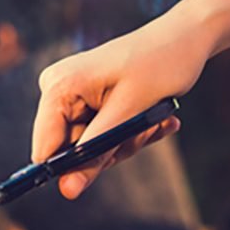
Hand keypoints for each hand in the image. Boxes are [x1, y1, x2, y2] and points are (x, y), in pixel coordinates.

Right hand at [31, 12, 210, 198]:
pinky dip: (130, 132)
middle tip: (145, 129)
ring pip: (92, 146)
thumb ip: (95, 153)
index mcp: (59, 86)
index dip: (73, 167)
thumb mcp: (129, 114)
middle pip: (72, 151)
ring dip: (128, 141)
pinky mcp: (88, 99)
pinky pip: (102, 134)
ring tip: (155, 121)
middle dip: (113, 149)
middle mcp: (58, 88)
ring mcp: (73, 94)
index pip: (45, 149)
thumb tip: (67, 190)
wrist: (184, 38)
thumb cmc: (160, 64)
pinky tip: (158, 119)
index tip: (110, 160)